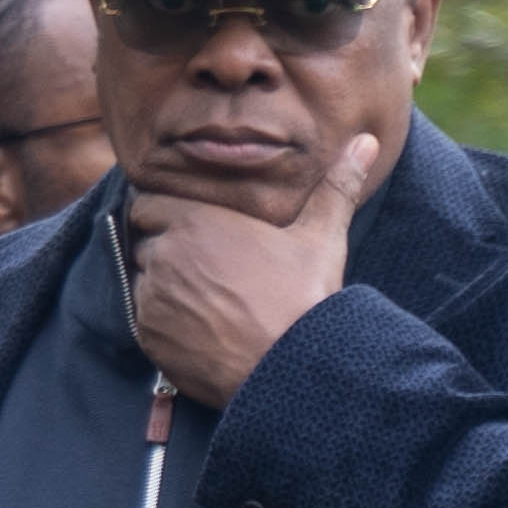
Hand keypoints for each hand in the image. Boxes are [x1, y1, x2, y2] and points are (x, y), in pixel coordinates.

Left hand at [118, 137, 376, 410]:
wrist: (292, 366)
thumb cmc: (305, 298)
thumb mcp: (322, 237)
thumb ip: (335, 186)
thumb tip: (366, 141)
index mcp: (194, 222)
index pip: (146, 205)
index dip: (163, 216)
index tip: (188, 229)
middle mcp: (164, 254)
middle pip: (144, 242)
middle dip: (165, 250)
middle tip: (204, 268)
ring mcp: (151, 296)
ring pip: (141, 280)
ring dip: (162, 286)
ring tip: (206, 299)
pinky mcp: (147, 334)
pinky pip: (142, 319)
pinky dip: (162, 320)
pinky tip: (199, 326)